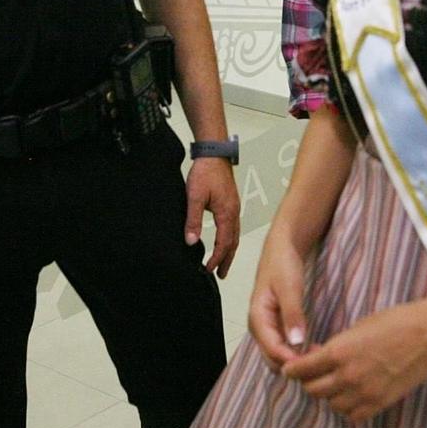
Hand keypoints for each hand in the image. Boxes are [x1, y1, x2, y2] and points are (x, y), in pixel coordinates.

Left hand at [184, 156, 240, 276]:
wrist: (214, 152)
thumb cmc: (205, 171)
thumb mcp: (194, 196)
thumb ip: (193, 219)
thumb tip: (191, 241)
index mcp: (227, 213)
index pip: (224, 243)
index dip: (217, 259)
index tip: (208, 270)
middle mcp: (234, 212)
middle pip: (233, 242)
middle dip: (227, 260)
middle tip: (221, 274)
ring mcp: (234, 207)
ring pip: (235, 235)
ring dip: (229, 250)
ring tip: (223, 263)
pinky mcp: (231, 203)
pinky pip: (234, 226)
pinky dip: (230, 239)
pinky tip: (225, 240)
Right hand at [248, 234, 309, 369]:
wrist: (281, 248)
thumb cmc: (283, 263)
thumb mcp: (289, 286)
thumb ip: (292, 314)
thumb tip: (296, 342)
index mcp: (257, 318)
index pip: (272, 350)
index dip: (291, 360)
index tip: (314, 362)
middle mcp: (259, 328)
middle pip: (273, 359)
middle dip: (293, 364)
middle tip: (320, 360)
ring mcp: (267, 328)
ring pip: (278, 356)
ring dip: (295, 360)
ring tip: (319, 356)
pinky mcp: (276, 326)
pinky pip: (283, 348)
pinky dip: (296, 353)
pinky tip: (313, 349)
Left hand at [282, 298, 426, 422]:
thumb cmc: (394, 322)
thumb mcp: (357, 327)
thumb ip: (335, 346)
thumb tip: (317, 357)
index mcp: (339, 351)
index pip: (301, 369)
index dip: (292, 369)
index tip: (290, 368)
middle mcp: (348, 375)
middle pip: (313, 390)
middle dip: (309, 381)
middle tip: (315, 373)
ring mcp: (365, 392)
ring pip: (332, 405)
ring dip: (330, 395)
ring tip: (337, 383)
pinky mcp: (380, 403)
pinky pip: (353, 416)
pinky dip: (348, 408)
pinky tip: (352, 396)